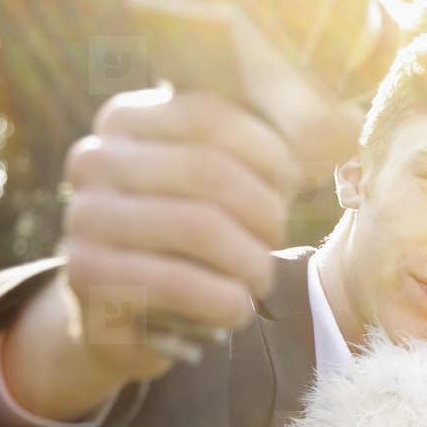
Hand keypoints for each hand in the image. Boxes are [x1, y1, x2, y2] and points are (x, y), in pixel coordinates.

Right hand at [60, 87, 294, 376]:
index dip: (268, 152)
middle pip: (209, 170)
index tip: (290, 185)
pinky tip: (236, 308)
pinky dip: (224, 300)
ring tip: (259, 277)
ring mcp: (82, 216)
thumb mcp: (223, 184)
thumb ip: (270, 145)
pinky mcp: (86, 275)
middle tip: (276, 239)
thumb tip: (344, 120)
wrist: (123, 313)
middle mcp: (94, 159)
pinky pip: (177, 282)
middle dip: (263, 211)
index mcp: (127, 119)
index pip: (210, 113)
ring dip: (249, 260)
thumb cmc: (192, 236)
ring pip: (198, 226)